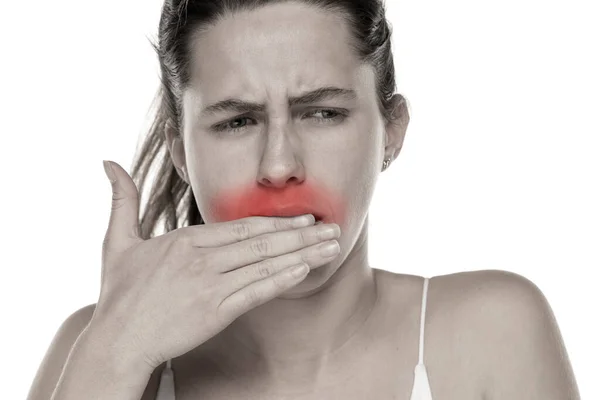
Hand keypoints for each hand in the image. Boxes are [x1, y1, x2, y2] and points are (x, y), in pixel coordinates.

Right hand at [91, 160, 340, 371]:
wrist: (118, 340)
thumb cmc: (120, 293)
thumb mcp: (117, 241)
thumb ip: (121, 200)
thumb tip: (108, 163)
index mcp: (185, 239)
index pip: (241, 225)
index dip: (276, 221)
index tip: (302, 217)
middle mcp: (202, 258)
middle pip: (260, 240)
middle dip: (301, 233)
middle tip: (331, 226)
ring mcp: (211, 285)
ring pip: (264, 263)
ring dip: (302, 253)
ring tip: (331, 246)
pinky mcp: (216, 311)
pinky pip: (256, 292)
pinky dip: (281, 279)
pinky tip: (304, 270)